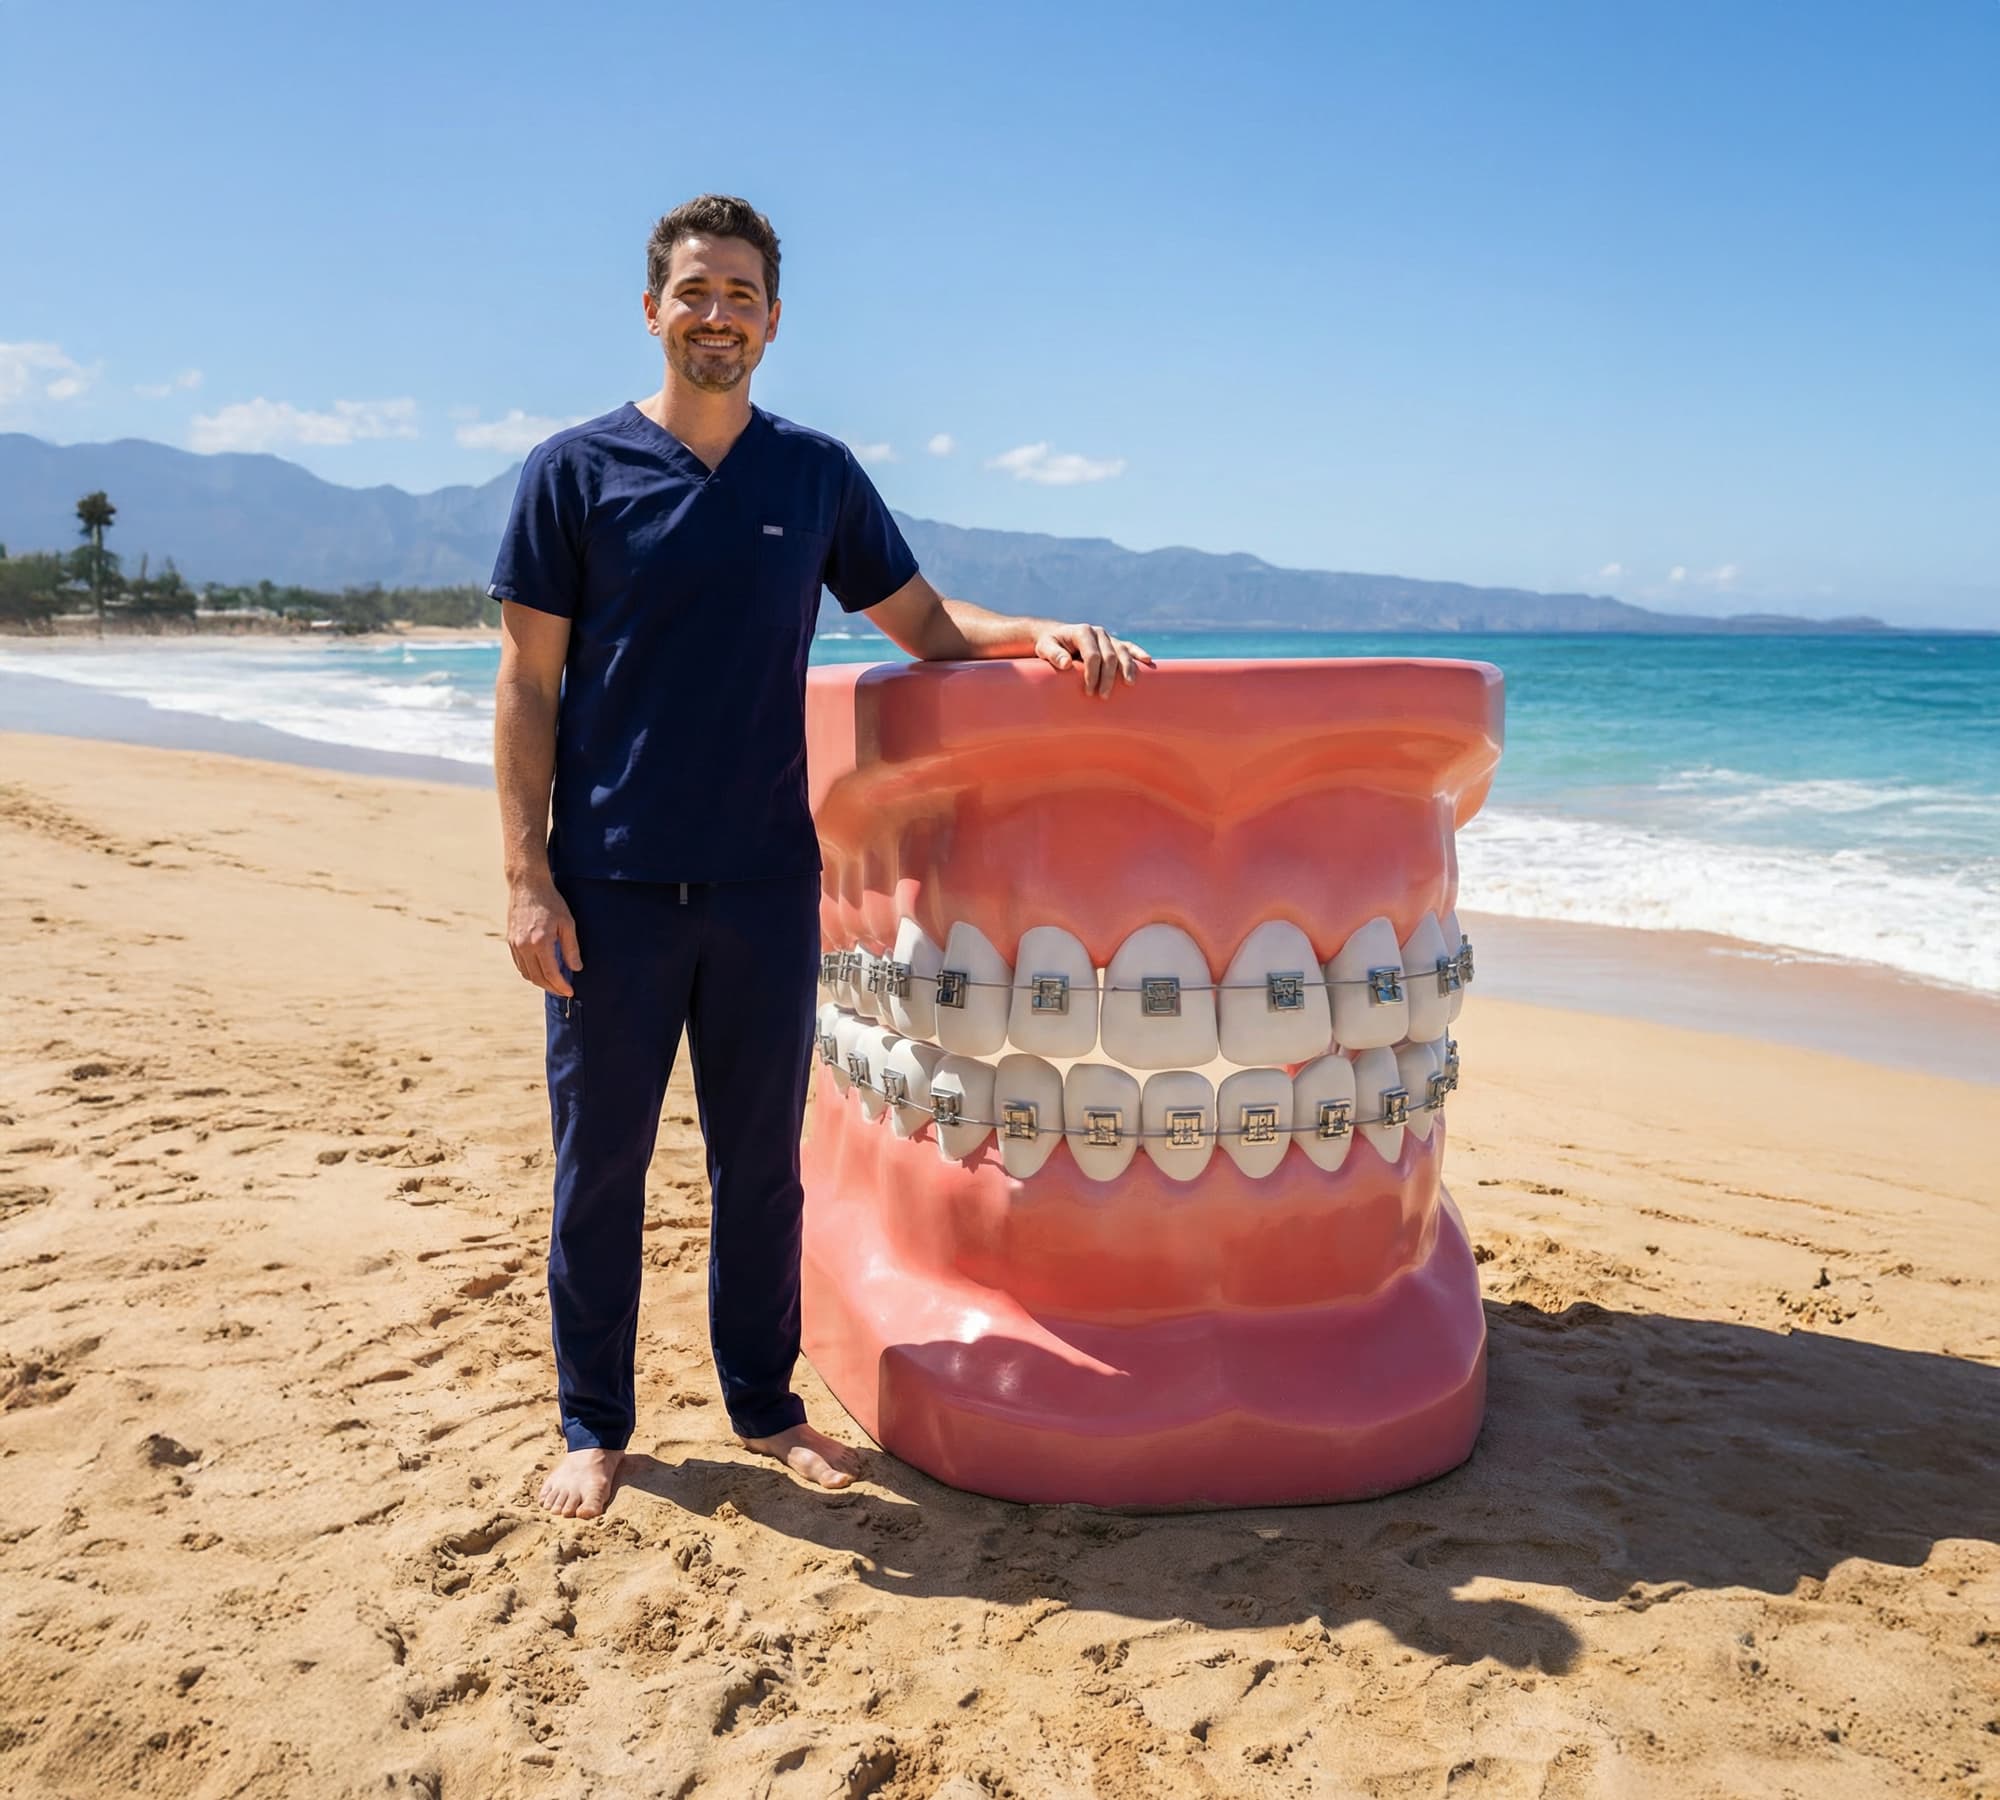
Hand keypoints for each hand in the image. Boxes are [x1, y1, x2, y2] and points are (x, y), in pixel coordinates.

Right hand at [507, 876, 582, 995]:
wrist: (528, 886)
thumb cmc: (550, 902)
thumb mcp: (567, 923)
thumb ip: (571, 948)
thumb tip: (576, 968)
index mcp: (540, 942)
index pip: (551, 974)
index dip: (561, 986)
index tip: (569, 992)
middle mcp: (524, 946)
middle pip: (537, 978)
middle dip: (552, 988)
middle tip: (563, 991)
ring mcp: (515, 944)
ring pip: (527, 973)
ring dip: (540, 982)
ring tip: (554, 983)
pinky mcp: (510, 941)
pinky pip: (520, 964)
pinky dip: (530, 972)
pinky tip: (541, 971)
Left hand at [1034, 622, 1155, 697]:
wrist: (1055, 636)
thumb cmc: (1049, 644)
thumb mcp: (1045, 648)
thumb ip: (1053, 654)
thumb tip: (1066, 664)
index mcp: (1083, 631)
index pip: (1092, 654)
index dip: (1092, 673)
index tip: (1088, 690)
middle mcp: (1098, 632)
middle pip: (1109, 655)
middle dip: (1108, 677)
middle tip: (1102, 696)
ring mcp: (1107, 637)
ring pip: (1122, 652)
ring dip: (1127, 669)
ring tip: (1128, 684)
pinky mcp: (1113, 642)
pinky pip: (1128, 647)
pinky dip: (1138, 653)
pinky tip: (1147, 661)